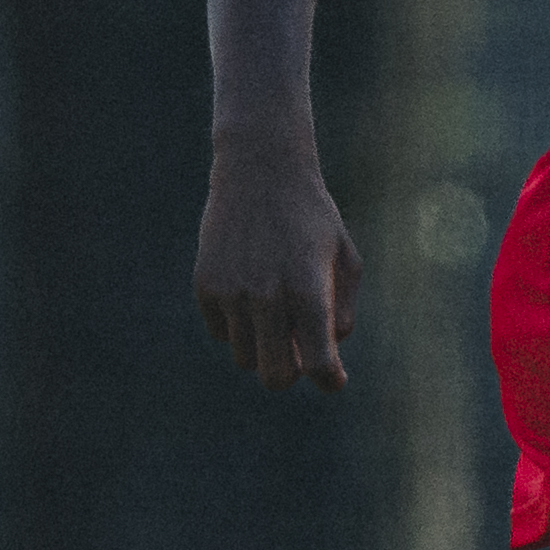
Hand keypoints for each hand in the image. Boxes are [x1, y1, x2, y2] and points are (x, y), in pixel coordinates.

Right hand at [197, 133, 359, 389]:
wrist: (260, 171)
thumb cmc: (312, 219)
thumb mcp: (344, 259)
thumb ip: (340, 312)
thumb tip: (325, 356)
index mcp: (308, 291)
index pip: (317, 362)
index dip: (328, 378)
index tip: (333, 377)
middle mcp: (266, 295)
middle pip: (275, 376)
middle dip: (290, 373)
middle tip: (298, 355)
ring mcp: (232, 292)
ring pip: (245, 359)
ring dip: (262, 346)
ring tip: (275, 311)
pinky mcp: (206, 286)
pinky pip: (222, 334)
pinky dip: (238, 325)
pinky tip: (250, 290)